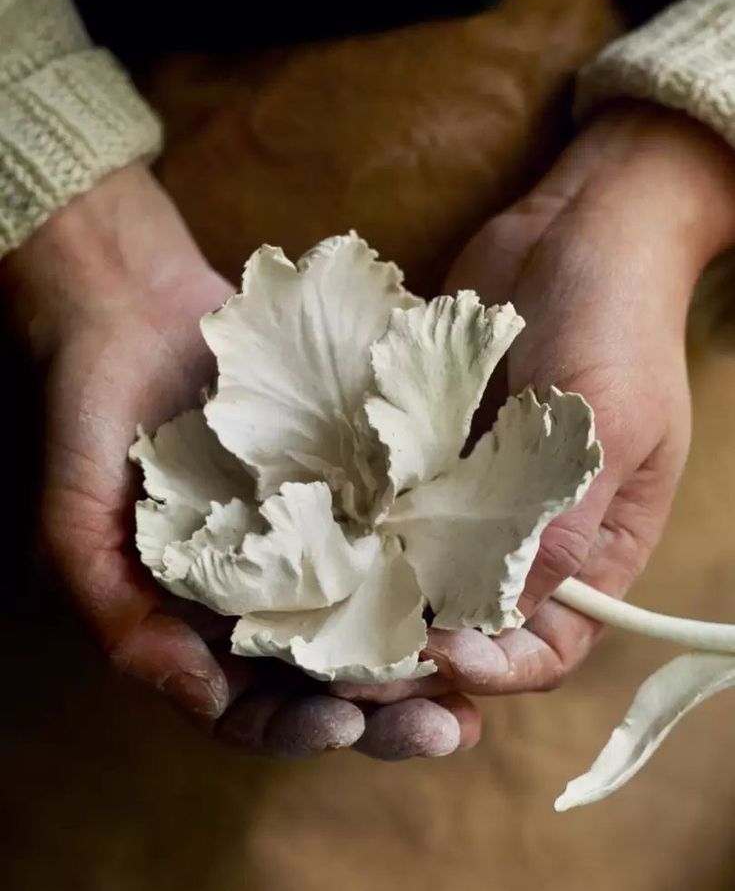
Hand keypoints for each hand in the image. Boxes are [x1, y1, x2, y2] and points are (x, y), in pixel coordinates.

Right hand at [2, 163, 478, 758]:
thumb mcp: (78, 527)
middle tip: (442, 727)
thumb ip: (120, 618)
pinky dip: (432, 561)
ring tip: (474, 670)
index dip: (300, 729)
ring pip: (377, 614)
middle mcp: (268, 589)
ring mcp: (315, 535)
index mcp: (207, 620)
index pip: (258, 705)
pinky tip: (472, 577)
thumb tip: (205, 698)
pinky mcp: (351, 480)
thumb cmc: (89, 421)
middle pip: (333, 676)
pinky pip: (396, 528)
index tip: (345, 725)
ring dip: (426, 652)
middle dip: (386, 712)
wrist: (132, 308)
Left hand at [336, 102, 734, 704]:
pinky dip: (363, 520)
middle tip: (353, 649)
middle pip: (472, 622)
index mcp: (595, 549)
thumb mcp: (612, 425)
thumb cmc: (619, 321)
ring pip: (423, 568)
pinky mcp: (431, 451)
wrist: (575, 228)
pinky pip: (394, 502)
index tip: (435, 654)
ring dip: (378, 588)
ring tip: (322, 599)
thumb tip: (506, 618)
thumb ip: (566, 525)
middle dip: (417, 644)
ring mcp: (475, 493)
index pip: (546, 646)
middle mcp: (530, 535)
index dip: (494, 669)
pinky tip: (316, 526)